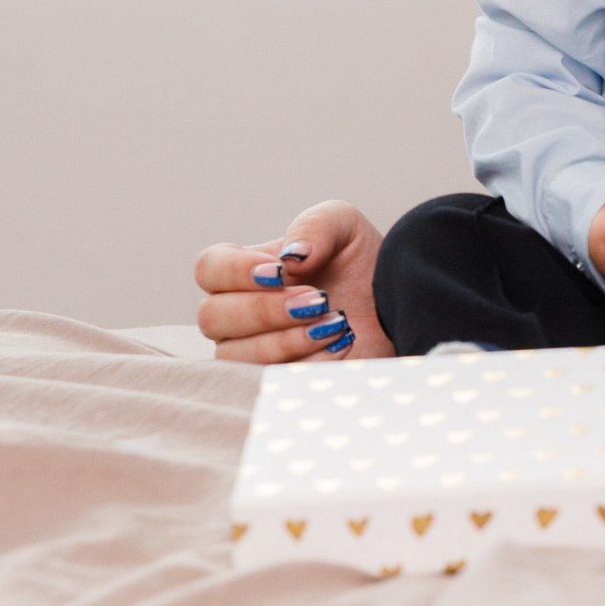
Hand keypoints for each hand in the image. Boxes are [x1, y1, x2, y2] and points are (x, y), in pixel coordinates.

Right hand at [194, 202, 389, 363]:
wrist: (396, 303)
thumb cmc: (360, 262)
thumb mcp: (345, 226)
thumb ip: (315, 225)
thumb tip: (291, 256)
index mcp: (243, 270)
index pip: (208, 268)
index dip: (236, 271)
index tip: (282, 272)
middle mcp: (236, 312)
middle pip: (213, 317)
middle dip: (266, 310)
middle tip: (318, 300)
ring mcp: (251, 349)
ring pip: (234, 355)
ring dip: (287, 340)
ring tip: (336, 322)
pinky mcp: (277, 377)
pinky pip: (269, 379)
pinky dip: (309, 362)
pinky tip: (342, 343)